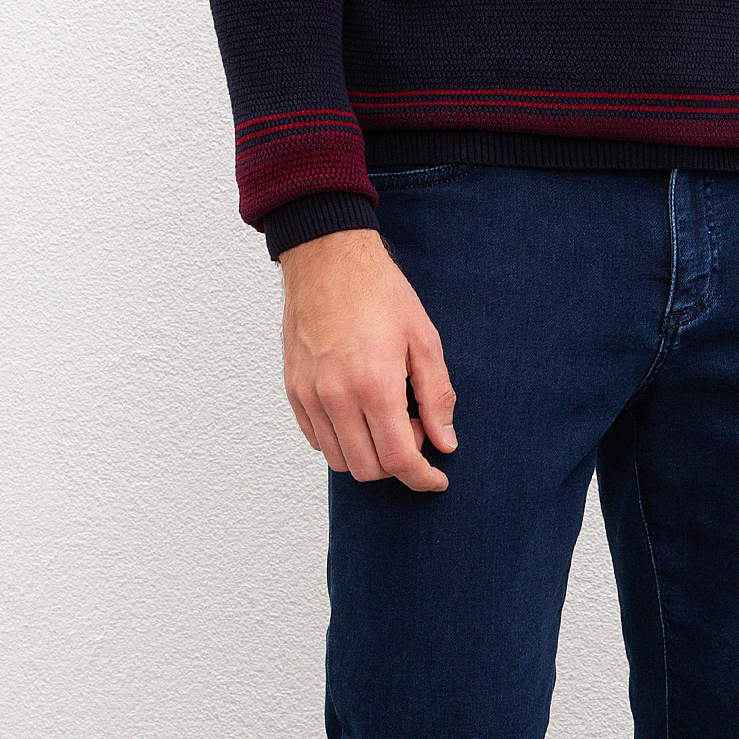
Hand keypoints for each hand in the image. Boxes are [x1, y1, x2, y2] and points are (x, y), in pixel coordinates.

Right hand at [278, 230, 458, 491]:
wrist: (328, 259)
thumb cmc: (379, 293)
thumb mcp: (424, 339)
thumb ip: (436, 396)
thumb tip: (445, 442)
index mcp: (375, 385)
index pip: (398, 459)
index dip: (422, 478)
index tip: (435, 479)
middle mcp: (337, 397)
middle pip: (367, 469)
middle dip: (397, 464)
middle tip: (412, 429)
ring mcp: (310, 395)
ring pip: (339, 461)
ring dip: (368, 455)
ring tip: (384, 417)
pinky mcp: (293, 390)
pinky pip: (316, 439)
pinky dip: (341, 441)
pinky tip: (359, 413)